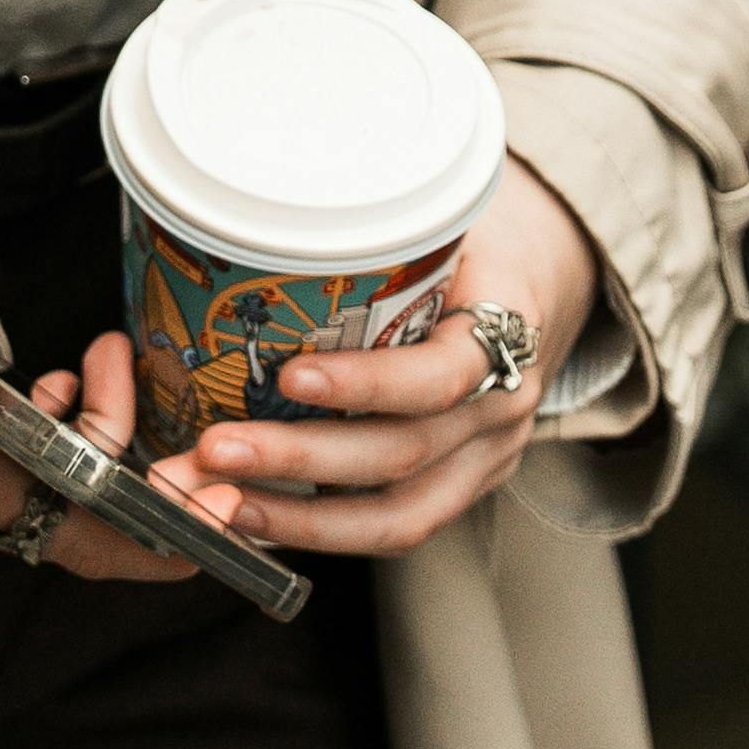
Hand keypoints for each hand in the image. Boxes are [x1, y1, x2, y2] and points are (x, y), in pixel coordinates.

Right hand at [0, 265, 259, 580]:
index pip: (69, 530)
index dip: (154, 533)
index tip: (218, 506)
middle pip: (66, 512)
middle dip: (126, 450)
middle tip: (120, 358)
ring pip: (34, 498)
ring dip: (80, 439)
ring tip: (84, 359)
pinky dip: (36, 446)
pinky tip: (37, 390)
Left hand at [170, 159, 600, 558]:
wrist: (533, 280)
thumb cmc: (473, 243)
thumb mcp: (446, 218)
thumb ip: (381, 234)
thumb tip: (257, 226)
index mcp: (507, 330)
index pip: (443, 375)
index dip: (368, 383)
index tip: (292, 375)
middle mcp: (501, 409)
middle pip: (402, 453)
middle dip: (299, 459)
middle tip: (215, 449)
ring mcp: (483, 461)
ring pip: (396, 515)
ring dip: (296, 516)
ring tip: (218, 501)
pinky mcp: (456, 490)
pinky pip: (389, 527)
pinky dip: (316, 529)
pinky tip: (252, 517)